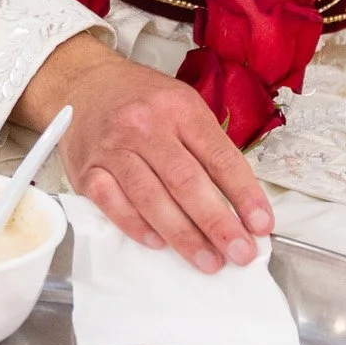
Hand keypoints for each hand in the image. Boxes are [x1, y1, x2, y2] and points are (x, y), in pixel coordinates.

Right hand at [17, 30, 273, 272]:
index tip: (261, 224)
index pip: (219, 156)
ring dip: (183, 235)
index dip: (244, 194)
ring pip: (151, 198)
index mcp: (180, 108)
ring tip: (208, 260)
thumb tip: (240, 200)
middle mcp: (146, 126)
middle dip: (218, 223)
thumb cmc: (142, 100)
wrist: (84, 84)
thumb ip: (208, 145)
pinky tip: (158, 243)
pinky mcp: (88, 170)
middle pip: (187, 181)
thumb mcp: (182, 104)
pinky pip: (112, 204)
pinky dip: (136, 226)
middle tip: (240, 252)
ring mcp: (114, 149)